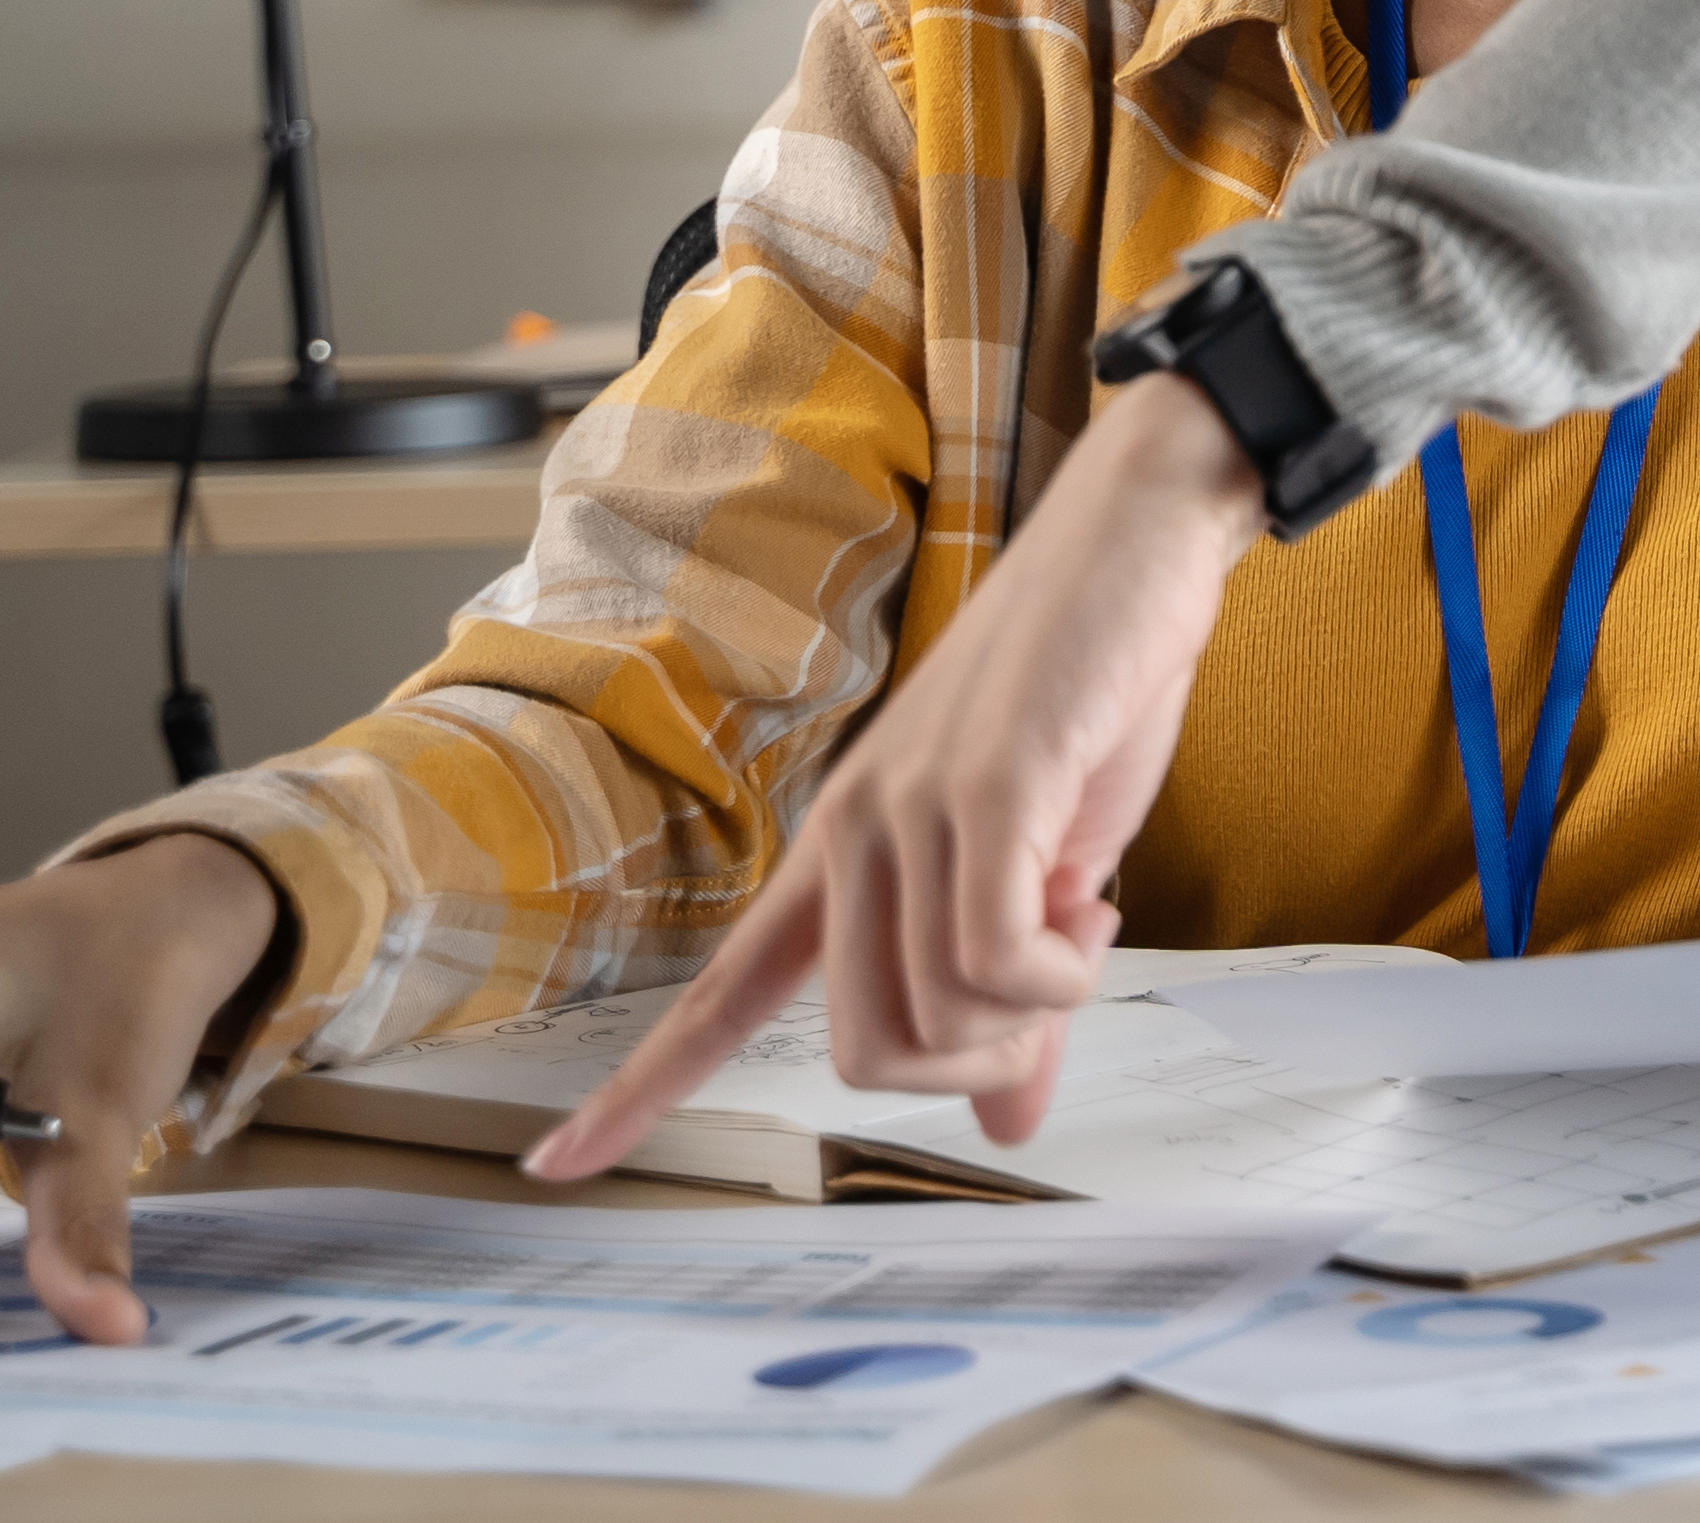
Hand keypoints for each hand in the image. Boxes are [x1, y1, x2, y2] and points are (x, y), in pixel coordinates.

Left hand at [534, 369, 1262, 1178]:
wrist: (1140, 536)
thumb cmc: (1095, 687)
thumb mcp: (1055, 863)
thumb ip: (1019, 998)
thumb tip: (1006, 1122)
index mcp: (846, 851)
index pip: (719, 993)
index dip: (637, 1087)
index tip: (559, 1163)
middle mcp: (852, 834)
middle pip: (868, 1054)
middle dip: (976, 1067)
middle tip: (1049, 1002)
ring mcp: (908, 809)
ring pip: (939, 1019)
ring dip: (1036, 1013)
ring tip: (1083, 921)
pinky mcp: (984, 791)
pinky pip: (994, 962)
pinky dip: (1057, 982)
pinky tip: (1089, 917)